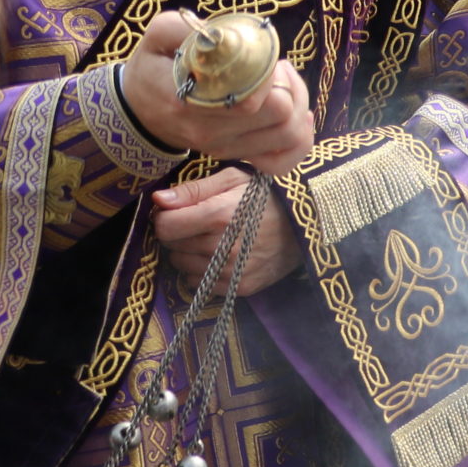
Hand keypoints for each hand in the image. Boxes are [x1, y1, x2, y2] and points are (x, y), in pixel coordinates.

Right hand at [121, 13, 315, 176]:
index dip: (269, 72)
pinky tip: (291, 115)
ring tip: (281, 86)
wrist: (136, 109)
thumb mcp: (159, 35)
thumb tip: (225, 35)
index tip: (261, 55)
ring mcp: (223, 148)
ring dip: (298, 106)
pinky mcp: (234, 155)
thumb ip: (188, 28)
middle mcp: (208, 131)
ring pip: (290, 135)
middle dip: (289, 84)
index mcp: (189, 101)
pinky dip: (297, 138)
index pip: (253, 96)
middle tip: (275, 67)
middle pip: (281, 114)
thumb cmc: (153, 67)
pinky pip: (281, 161)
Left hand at [152, 169, 305, 293]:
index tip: (178, 213)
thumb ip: (194, 190)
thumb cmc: (268, 195)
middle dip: (180, 235)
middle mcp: (223, 248)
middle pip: (172, 247)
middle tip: (200, 225)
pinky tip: (222, 257)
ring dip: (190, 254)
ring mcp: (232, 271)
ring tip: (212, 240)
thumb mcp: (234, 179)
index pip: (165, 227)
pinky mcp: (240, 287)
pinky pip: (201, 284)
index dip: (167, 218)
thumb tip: (158, 200)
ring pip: (183, 267)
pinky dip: (204, 271)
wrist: (309, 223)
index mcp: (219, 216)